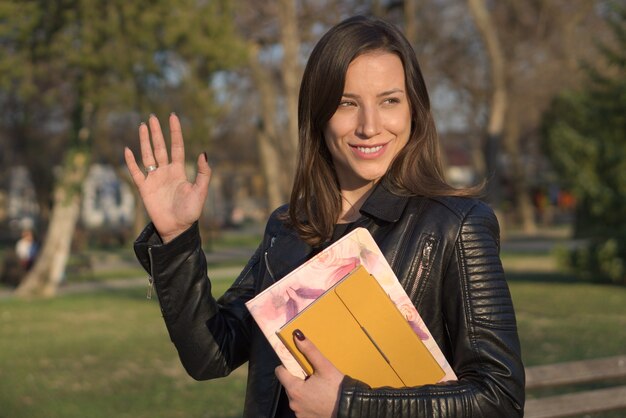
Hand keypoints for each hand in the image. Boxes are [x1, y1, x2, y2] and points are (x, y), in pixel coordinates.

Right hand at [124, 113, 210, 242]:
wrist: (177, 228)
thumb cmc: (191, 212)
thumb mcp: (201, 191)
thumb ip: (204, 173)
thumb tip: (203, 153)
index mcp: (179, 171)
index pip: (176, 147)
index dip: (175, 132)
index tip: (173, 116)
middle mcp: (166, 172)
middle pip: (160, 147)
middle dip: (157, 132)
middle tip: (152, 117)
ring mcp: (154, 179)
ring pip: (148, 156)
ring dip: (144, 141)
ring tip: (142, 126)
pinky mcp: (144, 188)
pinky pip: (136, 173)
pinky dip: (131, 162)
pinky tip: (128, 150)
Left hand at [276, 330, 343, 417]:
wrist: (350, 408)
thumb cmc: (337, 387)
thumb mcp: (324, 366)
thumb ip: (309, 350)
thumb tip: (297, 335)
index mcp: (294, 389)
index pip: (280, 372)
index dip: (287, 365)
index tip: (298, 364)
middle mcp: (293, 403)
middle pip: (289, 384)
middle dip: (298, 378)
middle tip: (313, 375)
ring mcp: (299, 413)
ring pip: (296, 396)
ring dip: (303, 391)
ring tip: (318, 387)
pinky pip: (302, 406)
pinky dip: (308, 401)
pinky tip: (319, 397)